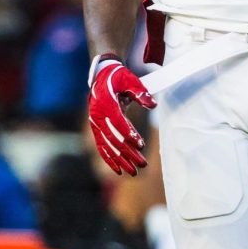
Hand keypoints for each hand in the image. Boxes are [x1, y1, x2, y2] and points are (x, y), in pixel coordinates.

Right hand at [88, 55, 155, 175]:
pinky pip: (101, 146)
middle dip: (128, 153)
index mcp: (105, 102)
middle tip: (142, 164)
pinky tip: (119, 170)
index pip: (118, 122)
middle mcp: (97, 115)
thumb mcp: (130, 80)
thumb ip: (140, 92)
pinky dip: (109, 159)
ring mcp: (95, 123)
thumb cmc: (118, 78)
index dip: (129, 134)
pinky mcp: (95, 128)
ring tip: (134, 172)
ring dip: (120, 160)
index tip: (141, 146)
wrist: (101, 76)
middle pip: (113, 138)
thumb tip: (152, 104)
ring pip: (107, 146)